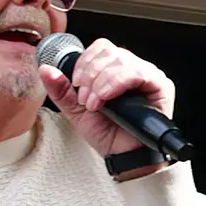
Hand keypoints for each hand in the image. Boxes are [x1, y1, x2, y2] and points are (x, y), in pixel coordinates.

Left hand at [39, 39, 174, 161]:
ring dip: (100, 82)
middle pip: (108, 51)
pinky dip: (115, 83)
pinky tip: (106, 98)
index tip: (75, 83)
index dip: (84, 62)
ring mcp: (147, 75)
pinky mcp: (160, 85)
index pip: (100, 48)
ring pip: (120, 60)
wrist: (122, 156)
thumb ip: (60, 90)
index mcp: (113, 71)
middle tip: (85, 98)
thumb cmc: (106, 134)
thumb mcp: (76, 110)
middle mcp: (131, 69)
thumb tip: (45, 69)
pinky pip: (137, 72)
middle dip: (90, 74)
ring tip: (95, 104)